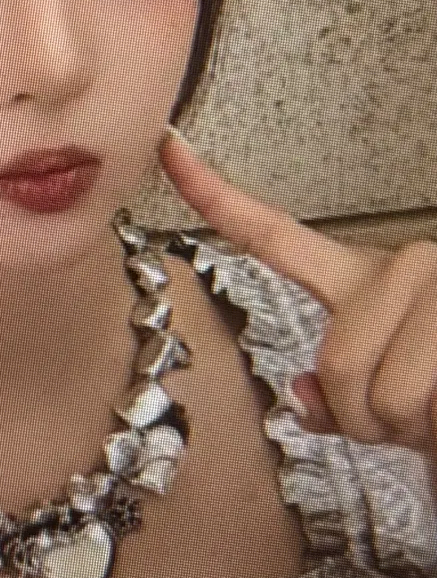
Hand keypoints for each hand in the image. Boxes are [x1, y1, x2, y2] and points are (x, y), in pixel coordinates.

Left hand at [159, 129, 436, 455]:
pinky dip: (433, 428)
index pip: (277, 236)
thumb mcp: (393, 410)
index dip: (214, 193)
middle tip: (419, 417)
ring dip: (407, 429)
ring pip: (370, 388)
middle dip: (368, 419)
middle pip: (333, 364)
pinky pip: (414, 397)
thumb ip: (340, 399)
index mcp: (372, 279)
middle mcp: (408, 262)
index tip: (167, 148)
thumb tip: (305, 397)